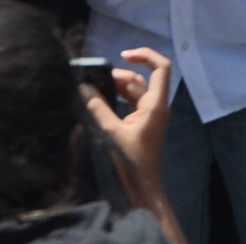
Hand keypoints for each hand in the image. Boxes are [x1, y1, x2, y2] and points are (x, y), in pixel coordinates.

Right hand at [83, 48, 173, 203]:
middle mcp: (155, 107)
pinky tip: (99, 100)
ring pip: (133, 91)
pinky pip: (129, 103)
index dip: (145, 55)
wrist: (141, 190)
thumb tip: (84, 88)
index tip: (123, 55)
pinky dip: (116, 98)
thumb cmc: (131, 163)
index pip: (161, 67)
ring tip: (93, 89)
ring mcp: (149, 115)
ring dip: (115, 87)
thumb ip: (98, 108)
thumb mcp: (111, 133)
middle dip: (118, 76)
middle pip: (140, 79)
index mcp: (156, 105)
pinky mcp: (141, 124)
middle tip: (94, 81)